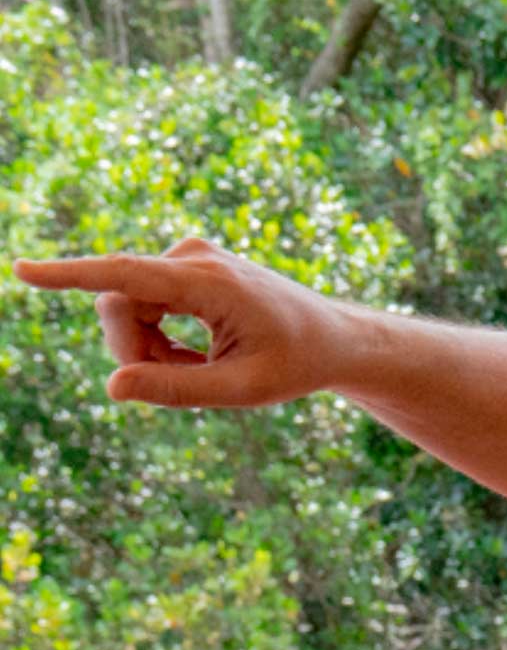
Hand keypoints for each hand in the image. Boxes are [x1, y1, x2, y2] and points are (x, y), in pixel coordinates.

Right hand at [11, 238, 351, 407]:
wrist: (333, 338)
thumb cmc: (296, 364)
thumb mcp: (243, 389)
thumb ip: (177, 390)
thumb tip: (113, 386)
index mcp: (212, 283)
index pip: (127, 275)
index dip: (70, 275)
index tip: (23, 269)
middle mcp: (195, 258)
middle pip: (118, 305)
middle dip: (132, 351)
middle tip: (179, 380)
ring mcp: (190, 259)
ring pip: (126, 309)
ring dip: (148, 349)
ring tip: (199, 368)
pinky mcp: (185, 268)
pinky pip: (142, 307)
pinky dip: (159, 340)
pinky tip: (198, 356)